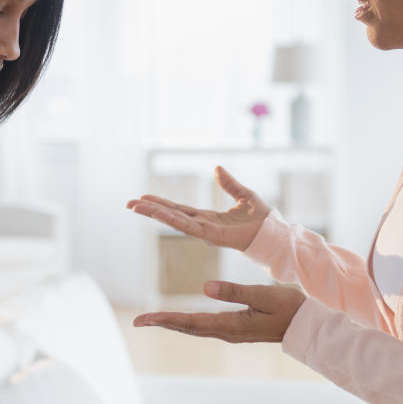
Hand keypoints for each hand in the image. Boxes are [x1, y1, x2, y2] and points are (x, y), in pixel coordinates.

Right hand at [126, 166, 271, 250]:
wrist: (274, 232)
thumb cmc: (262, 218)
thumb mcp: (243, 194)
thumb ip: (229, 183)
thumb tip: (217, 168)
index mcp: (207, 217)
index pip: (179, 209)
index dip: (161, 204)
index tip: (144, 198)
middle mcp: (202, 225)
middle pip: (171, 215)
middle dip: (150, 210)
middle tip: (129, 203)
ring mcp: (205, 231)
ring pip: (175, 220)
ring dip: (155, 214)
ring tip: (136, 207)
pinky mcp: (212, 235)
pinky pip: (188, 226)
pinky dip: (172, 219)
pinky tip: (159, 213)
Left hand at [133, 280, 306, 342]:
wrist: (307, 325)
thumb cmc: (288, 308)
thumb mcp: (263, 295)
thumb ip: (235, 291)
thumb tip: (204, 287)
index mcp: (230, 325)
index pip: (189, 322)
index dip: (165, 320)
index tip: (143, 320)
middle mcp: (226, 331)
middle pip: (186, 328)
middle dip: (162, 323)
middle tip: (138, 321)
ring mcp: (231, 331)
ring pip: (194, 328)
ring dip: (173, 323)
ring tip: (153, 320)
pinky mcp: (236, 328)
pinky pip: (204, 326)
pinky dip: (188, 323)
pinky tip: (182, 321)